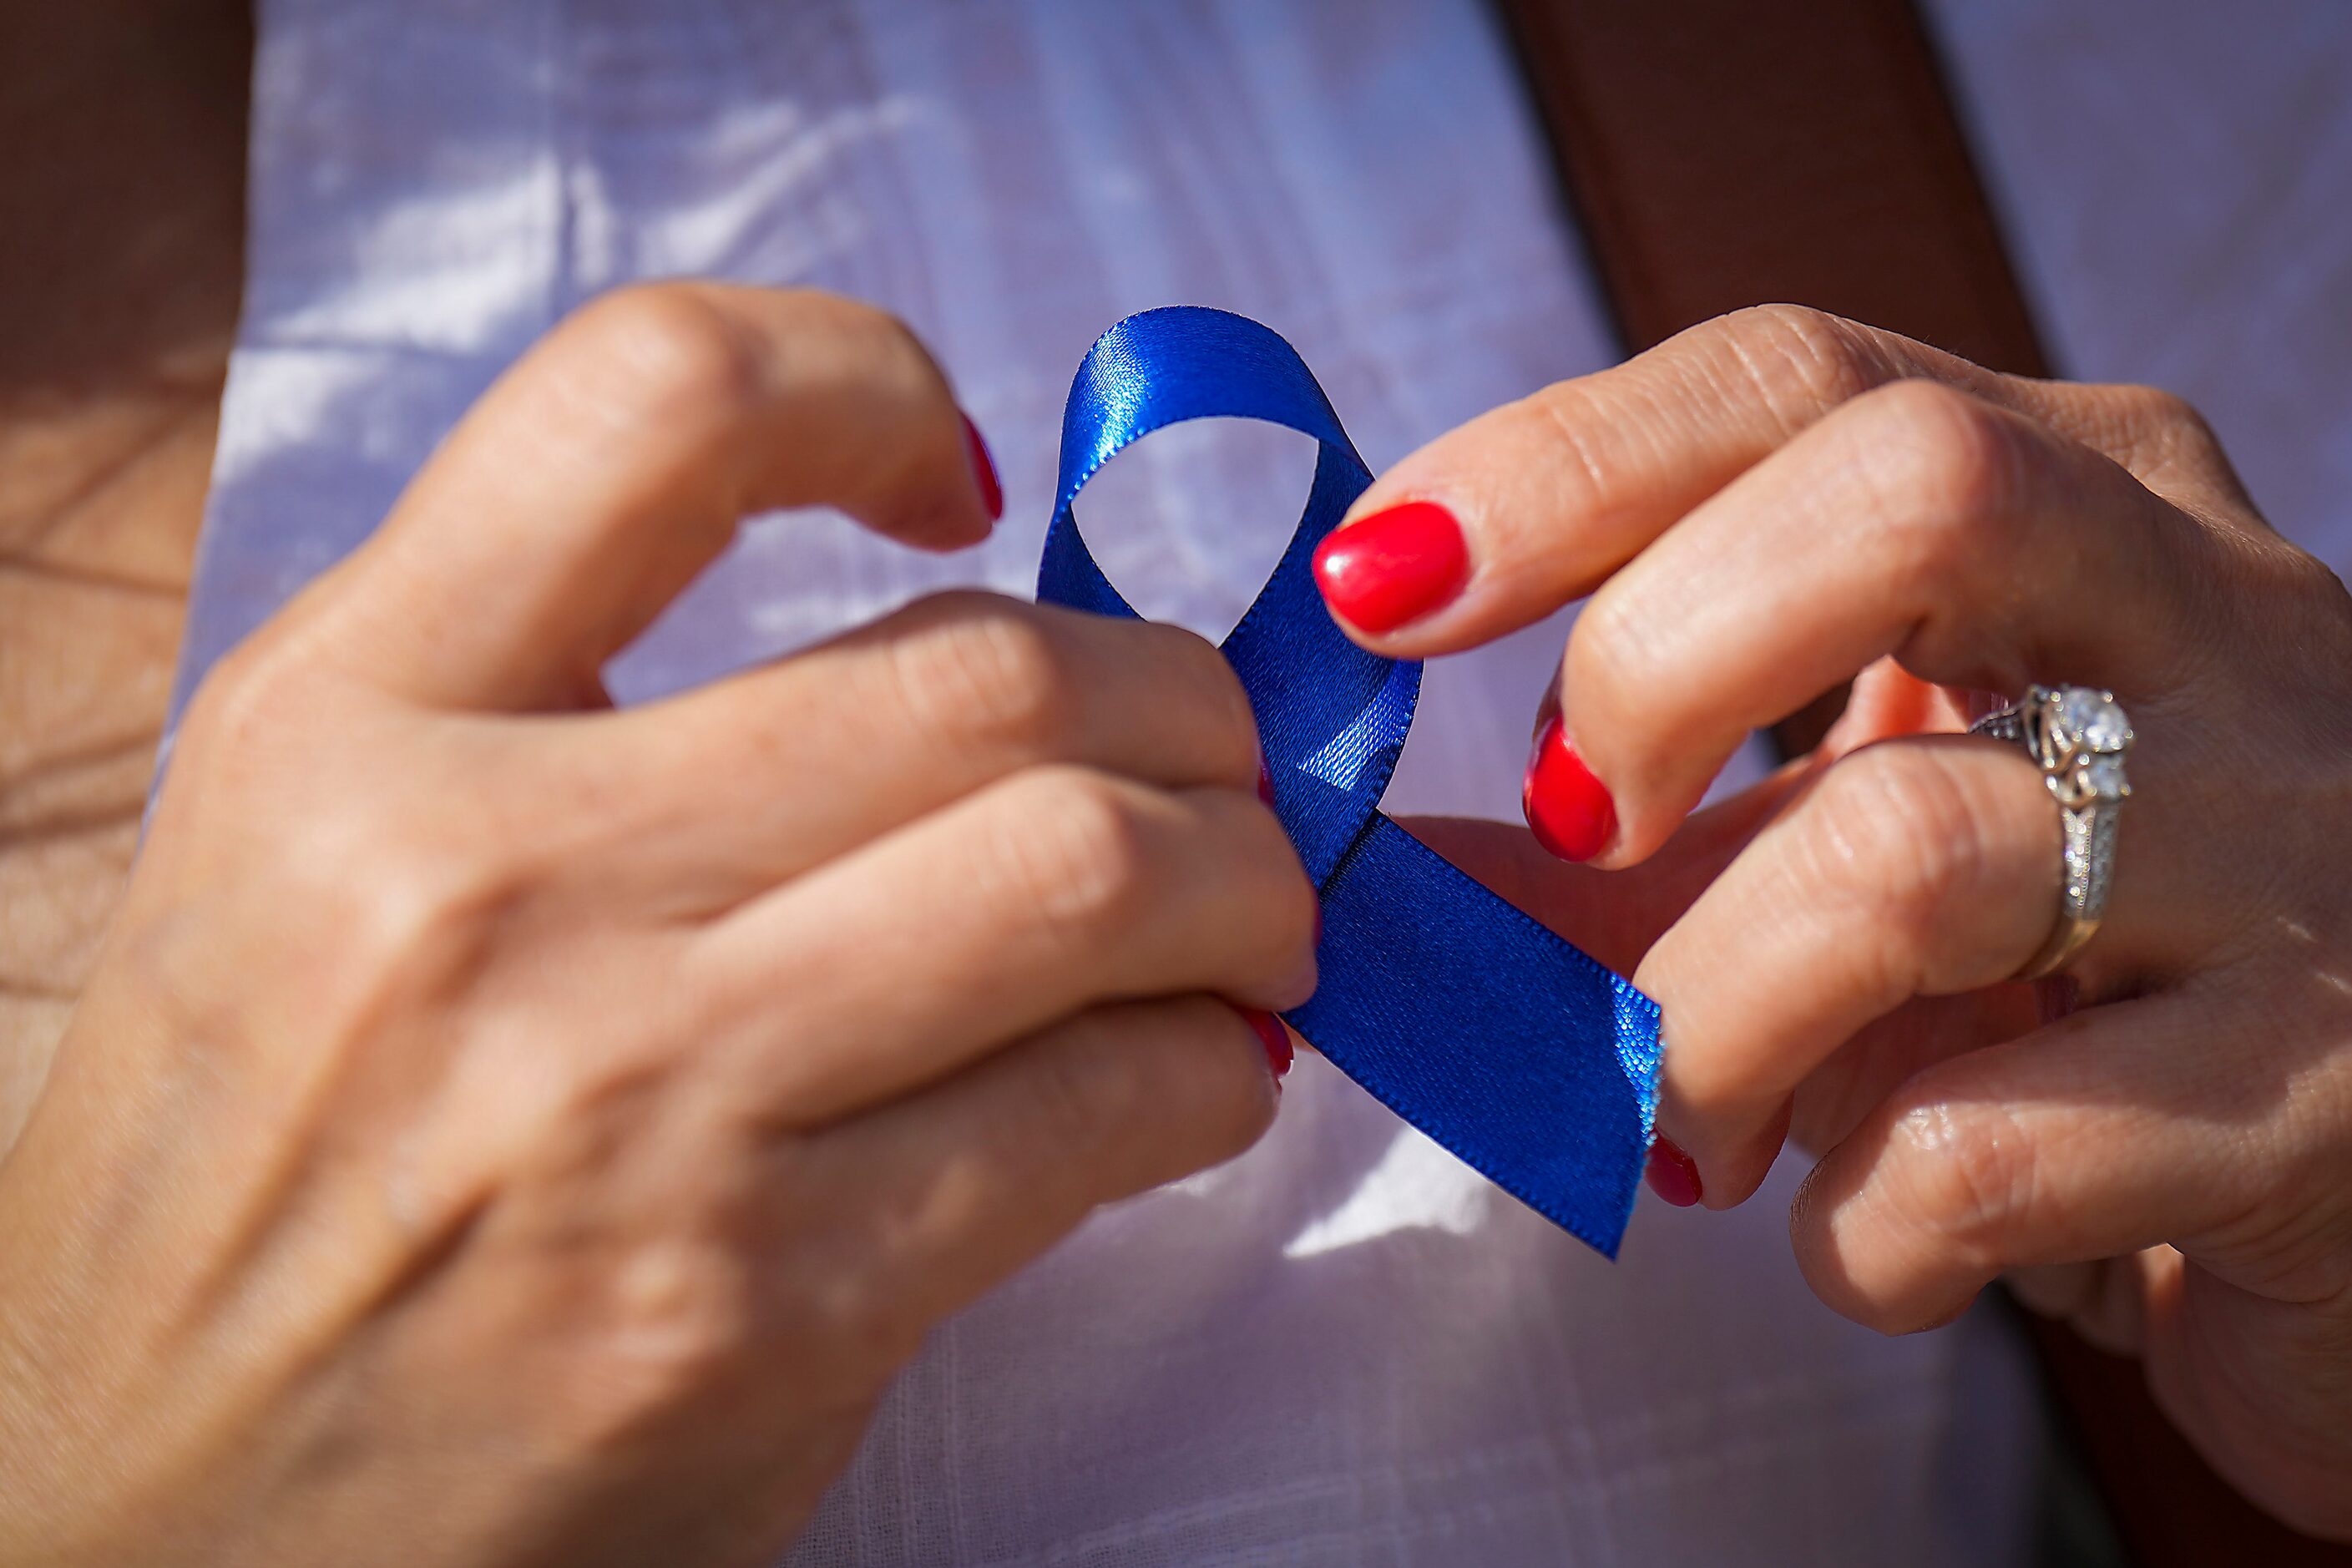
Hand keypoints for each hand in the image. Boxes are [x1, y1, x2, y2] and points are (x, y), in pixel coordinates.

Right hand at [0, 284, 1315, 1565]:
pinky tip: (1184, 1084)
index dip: (866, 384)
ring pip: (1091, 867)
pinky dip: (1207, 1076)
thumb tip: (961, 632)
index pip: (657, 396)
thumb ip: (564, 707)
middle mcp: (482, 878)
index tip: (961, 479)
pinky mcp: (759, 1307)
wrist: (138, 1517)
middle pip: (987, 668)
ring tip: (1246, 922)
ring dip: (1244, 886)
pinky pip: (1106, 1109)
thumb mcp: (313, 864)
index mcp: (346, 718)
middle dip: (1186, 706)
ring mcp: (631, 1100)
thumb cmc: (259, 1176)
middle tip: (1216, 764)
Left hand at [1322, 306, 2351, 1536]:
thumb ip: (1632, 824)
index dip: (1559, 465)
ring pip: (1921, 849)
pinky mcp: (2325, 1093)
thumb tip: (1360, 855)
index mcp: (2086, 507)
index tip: (1374, 587)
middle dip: (1656, 656)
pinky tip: (1857, 1229)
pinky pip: (1994, 1147)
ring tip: (1679, 1108)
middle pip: (1912, 498)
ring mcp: (2294, 851)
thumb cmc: (2075, 975)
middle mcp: (2212, 628)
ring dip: (1704, 1011)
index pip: (1800, 381)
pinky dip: (1849, 1217)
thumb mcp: (1867, 829)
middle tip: (1578, 817)